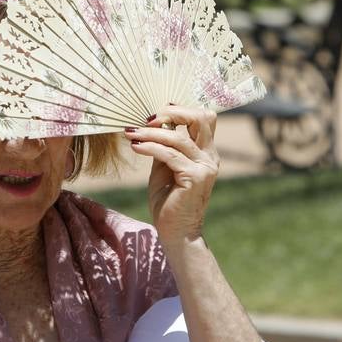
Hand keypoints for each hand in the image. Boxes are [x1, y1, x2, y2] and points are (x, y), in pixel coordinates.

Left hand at [124, 105, 219, 244]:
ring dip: (151, 133)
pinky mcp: (195, 178)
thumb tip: (152, 124)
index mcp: (205, 152)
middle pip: (202, 118)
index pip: (203, 118)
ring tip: (131, 134)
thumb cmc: (168, 201)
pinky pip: (170, 155)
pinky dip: (150, 148)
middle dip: (174, 112)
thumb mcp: (164, 167)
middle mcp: (210, 157)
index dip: (180, 110)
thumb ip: (164, 146)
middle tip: (148, 119)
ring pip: (179, 138)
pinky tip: (136, 147)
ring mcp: (205, 167)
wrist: (175, 231)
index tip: (154, 115)